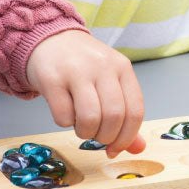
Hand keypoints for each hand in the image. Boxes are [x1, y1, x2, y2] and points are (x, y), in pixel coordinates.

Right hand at [26, 30, 145, 157]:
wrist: (50, 39)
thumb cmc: (84, 66)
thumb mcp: (111, 82)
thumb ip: (126, 114)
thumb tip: (138, 148)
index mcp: (122, 67)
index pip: (135, 111)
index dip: (127, 138)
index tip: (114, 149)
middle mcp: (102, 66)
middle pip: (114, 117)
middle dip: (105, 137)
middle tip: (96, 135)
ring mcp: (76, 70)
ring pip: (90, 119)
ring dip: (85, 133)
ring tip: (80, 124)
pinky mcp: (52, 79)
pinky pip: (63, 116)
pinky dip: (65, 123)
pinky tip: (65, 110)